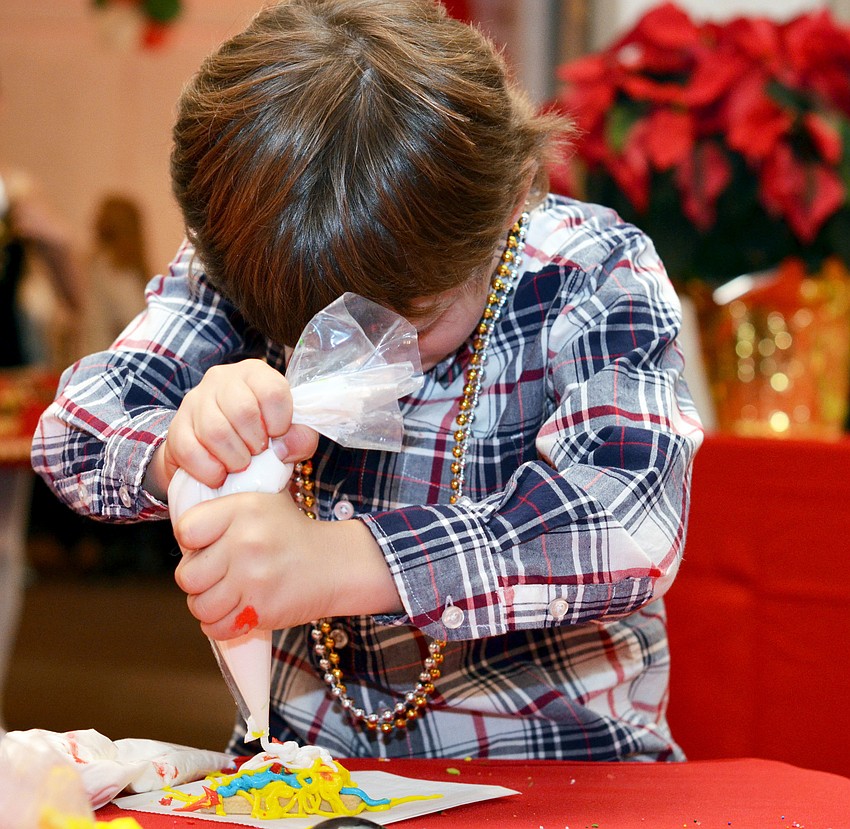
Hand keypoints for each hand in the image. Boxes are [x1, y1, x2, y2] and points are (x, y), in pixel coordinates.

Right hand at [148, 359, 318, 497]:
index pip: (273, 391)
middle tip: (258, 453)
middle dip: (256, 443)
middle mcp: (222, 379)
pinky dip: (210, 471)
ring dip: (234, 458)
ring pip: (215, 432)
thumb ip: (300, 438)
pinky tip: (220, 474)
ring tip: (241, 464)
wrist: (222, 454)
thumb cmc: (263, 438)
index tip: (278, 436)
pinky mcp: (176, 428)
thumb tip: (283, 448)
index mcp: (255, 373)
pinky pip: (190, 451)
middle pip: (243, 411)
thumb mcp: (290, 434)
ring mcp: (195, 401)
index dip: (280, 422)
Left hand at [172, 490, 401, 638]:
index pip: (186, 530)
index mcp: (244, 508)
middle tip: (217, 574)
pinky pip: (217, 628)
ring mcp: (253, 578)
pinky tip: (235, 611)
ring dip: (208, 604)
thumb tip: (182, 539)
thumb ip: (222, 514)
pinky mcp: (261, 609)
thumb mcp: (261, 504)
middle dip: (198, 579)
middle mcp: (246, 542)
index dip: (192, 541)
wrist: (335, 564)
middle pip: (186, 575)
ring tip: (226, 594)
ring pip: (199, 605)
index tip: (207, 544)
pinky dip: (221, 625)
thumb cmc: (291, 534)